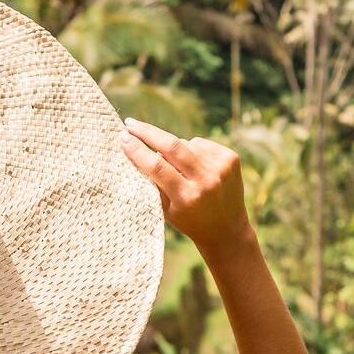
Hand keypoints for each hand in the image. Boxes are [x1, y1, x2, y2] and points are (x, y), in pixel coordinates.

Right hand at [119, 119, 249, 248]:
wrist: (228, 230)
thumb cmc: (189, 220)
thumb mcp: (166, 210)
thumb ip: (153, 183)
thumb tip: (135, 148)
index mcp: (187, 197)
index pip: (157, 167)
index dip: (138, 150)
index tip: (122, 137)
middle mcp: (206, 181)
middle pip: (172, 146)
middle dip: (147, 132)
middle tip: (130, 124)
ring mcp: (221, 168)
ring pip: (185, 143)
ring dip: (174, 149)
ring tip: (177, 168)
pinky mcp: (231, 158)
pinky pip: (200, 143)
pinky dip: (192, 149)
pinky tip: (194, 166)